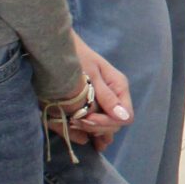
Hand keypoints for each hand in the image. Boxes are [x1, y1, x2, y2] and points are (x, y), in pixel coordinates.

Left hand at [47, 35, 132, 151]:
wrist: (60, 48)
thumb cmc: (76, 56)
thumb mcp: (92, 75)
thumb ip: (107, 96)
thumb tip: (123, 117)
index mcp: (119, 87)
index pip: (125, 117)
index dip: (107, 123)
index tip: (86, 119)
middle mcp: (115, 97)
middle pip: (115, 124)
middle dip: (97, 127)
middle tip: (74, 122)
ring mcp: (105, 102)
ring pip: (107, 127)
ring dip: (92, 131)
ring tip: (73, 125)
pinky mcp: (93, 105)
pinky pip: (97, 124)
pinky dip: (90, 132)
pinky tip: (81, 136)